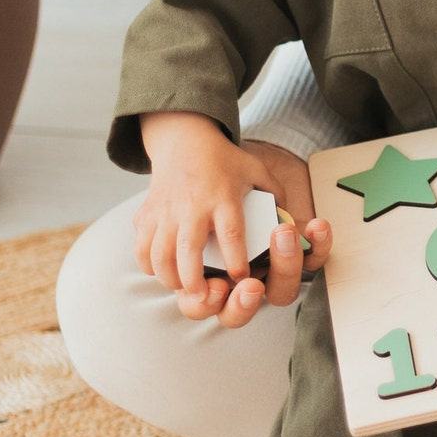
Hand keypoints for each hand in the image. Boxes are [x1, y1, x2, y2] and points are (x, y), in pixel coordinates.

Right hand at [131, 113, 332, 325]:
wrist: (184, 139)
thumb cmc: (225, 161)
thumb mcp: (257, 170)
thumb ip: (276, 195)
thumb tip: (294, 223)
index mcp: (224, 196)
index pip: (231, 231)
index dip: (236, 258)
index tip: (241, 278)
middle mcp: (193, 205)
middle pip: (190, 249)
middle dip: (195, 279)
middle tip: (204, 296)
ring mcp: (167, 211)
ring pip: (161, 253)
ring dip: (171, 277)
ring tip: (183, 290)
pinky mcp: (148, 214)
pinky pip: (142, 247)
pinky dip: (149, 265)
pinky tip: (162, 273)